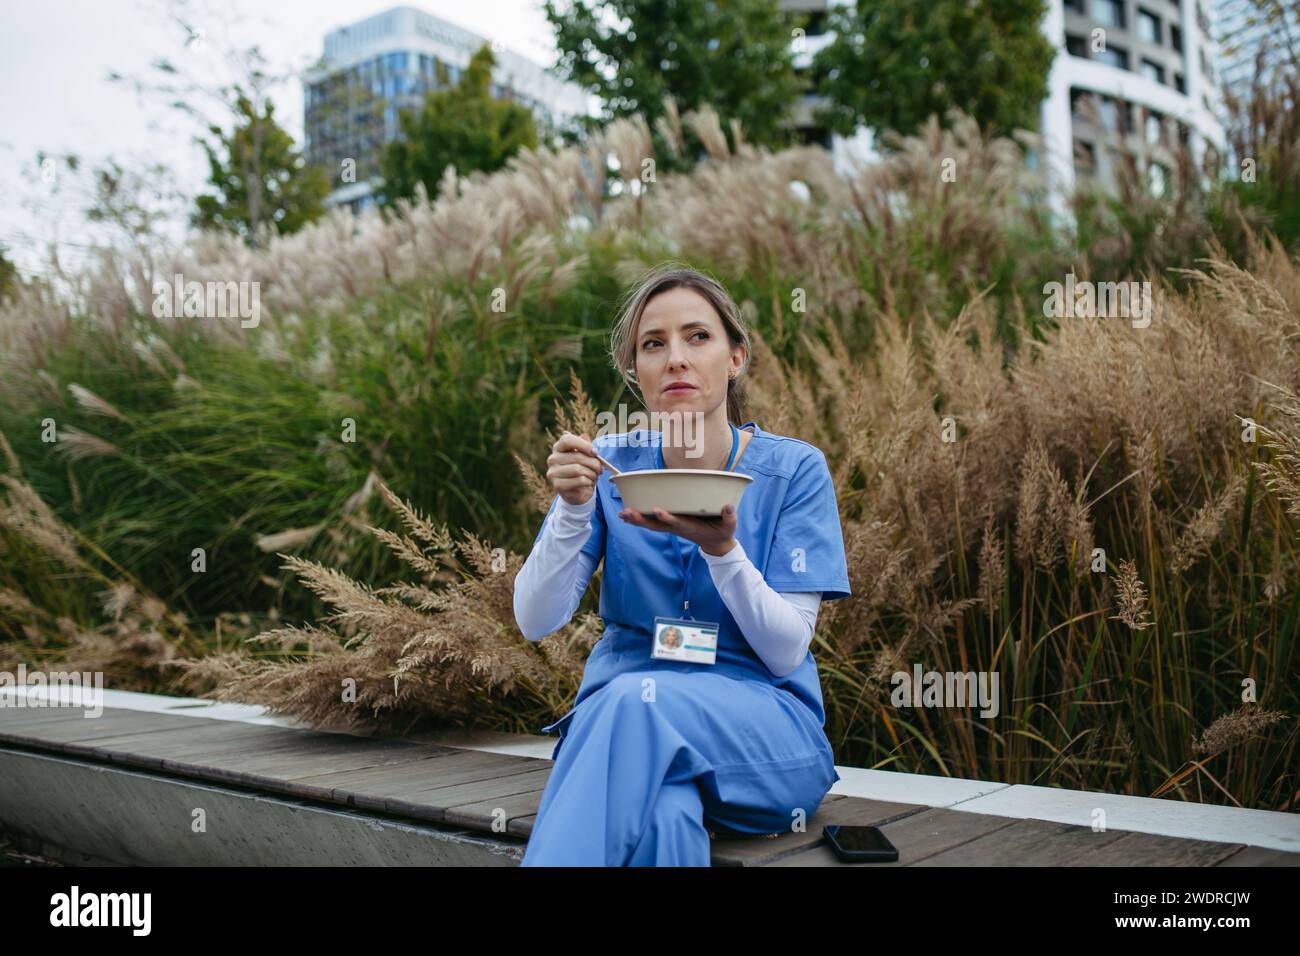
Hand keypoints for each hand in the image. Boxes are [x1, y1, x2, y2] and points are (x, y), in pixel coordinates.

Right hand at [547, 431, 600, 505]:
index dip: (583, 445)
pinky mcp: (557, 485)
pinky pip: (579, 481)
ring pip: (579, 470)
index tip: (595, 452)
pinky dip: (588, 482)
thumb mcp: (586, 455)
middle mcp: (553, 459)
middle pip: (577, 457)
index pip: (567, 440)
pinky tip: (588, 483)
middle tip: (600, 468)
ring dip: (592, 474)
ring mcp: (553, 473)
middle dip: (594, 463)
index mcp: (558, 448)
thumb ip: (585, 445)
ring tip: (593, 476)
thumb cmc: (582, 469)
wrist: (577, 490)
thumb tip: (584, 436)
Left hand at [618, 503, 737, 555]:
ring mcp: (673, 527)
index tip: (657, 509)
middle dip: (642, 520)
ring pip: (652, 525)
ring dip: (637, 519)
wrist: (716, 545)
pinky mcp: (671, 525)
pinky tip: (627, 514)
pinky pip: (653, 523)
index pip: (678, 523)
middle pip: (657, 525)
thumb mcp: (729, 527)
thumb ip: (729, 517)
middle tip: (627, 513)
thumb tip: (728, 506)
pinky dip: (640, 519)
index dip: (667, 517)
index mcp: (692, 528)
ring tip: (622, 514)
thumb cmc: (723, 533)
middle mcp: (679, 528)